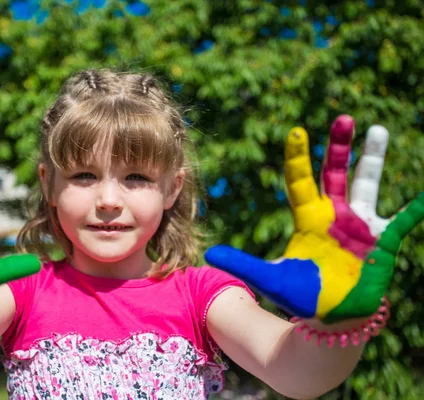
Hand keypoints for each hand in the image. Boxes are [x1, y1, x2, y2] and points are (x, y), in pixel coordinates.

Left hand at [205, 115, 423, 323]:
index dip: (299, 158)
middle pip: (336, 174)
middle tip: (342, 118)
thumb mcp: (271, 278)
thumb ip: (244, 264)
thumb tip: (210, 255)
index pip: (301, 181)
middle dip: (339, 148)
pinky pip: (402, 222)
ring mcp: (360, 227)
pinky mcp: (382, 244)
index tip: (296, 131)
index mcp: (308, 219)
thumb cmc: (301, 296)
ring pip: (368, 185)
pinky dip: (414, 210)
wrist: (330, 318)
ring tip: (377, 130)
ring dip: (372, 160)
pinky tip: (423, 196)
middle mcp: (335, 216)